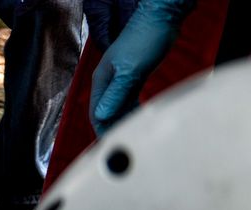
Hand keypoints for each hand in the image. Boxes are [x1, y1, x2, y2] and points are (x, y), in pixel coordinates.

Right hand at [89, 0, 193, 134]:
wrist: (161, 18)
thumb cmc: (145, 39)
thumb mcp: (130, 70)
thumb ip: (116, 94)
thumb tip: (101, 115)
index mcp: (102, 80)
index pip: (96, 111)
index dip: (101, 128)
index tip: (109, 143)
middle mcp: (109, 81)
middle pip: (106, 110)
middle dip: (112, 126)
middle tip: (123, 141)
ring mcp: (121, 79)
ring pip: (118, 106)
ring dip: (123, 118)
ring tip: (132, 132)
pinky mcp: (134, 76)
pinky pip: (129, 99)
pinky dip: (132, 109)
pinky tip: (139, 116)